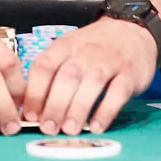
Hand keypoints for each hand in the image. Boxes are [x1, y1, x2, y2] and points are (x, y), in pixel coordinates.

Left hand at [22, 16, 157, 135]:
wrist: (131, 30)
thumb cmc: (93, 48)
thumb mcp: (68, 52)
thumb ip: (52, 76)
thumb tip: (32, 109)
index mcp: (63, 47)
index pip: (44, 67)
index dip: (35, 92)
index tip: (30, 115)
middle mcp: (84, 53)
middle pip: (67, 77)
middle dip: (55, 105)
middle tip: (48, 128)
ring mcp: (108, 62)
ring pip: (91, 84)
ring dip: (78, 108)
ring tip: (70, 130)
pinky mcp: (129, 74)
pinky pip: (118, 93)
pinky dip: (106, 111)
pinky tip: (97, 126)